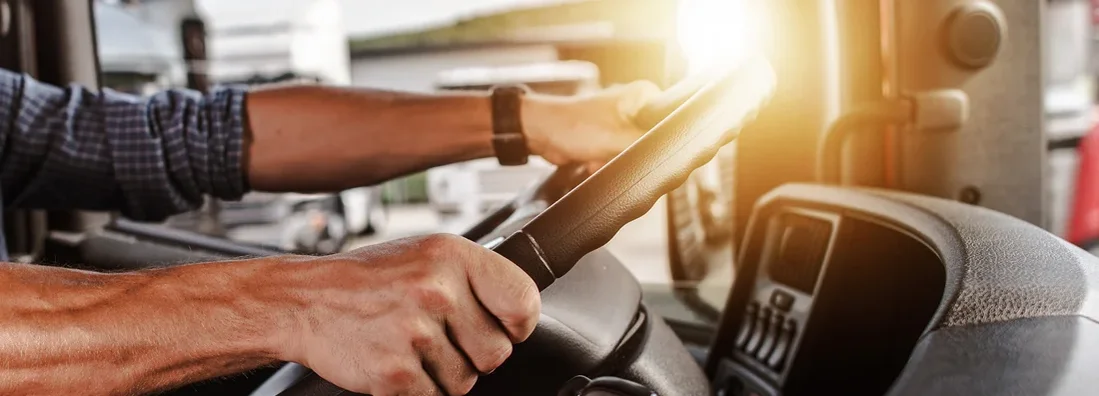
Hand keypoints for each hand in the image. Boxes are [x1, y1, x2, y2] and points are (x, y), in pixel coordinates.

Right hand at [274, 234, 539, 394]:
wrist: (305, 300)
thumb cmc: (371, 279)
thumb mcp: (427, 256)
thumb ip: (474, 279)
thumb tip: (520, 313)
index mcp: (452, 255)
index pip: (523, 300)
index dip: (518, 323)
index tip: (507, 327)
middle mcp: (436, 290)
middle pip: (497, 352)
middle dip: (474, 354)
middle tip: (441, 338)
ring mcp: (415, 333)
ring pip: (465, 381)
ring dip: (443, 374)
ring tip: (411, 345)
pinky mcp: (395, 372)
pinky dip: (417, 389)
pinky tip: (396, 361)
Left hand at [522, 81, 661, 168]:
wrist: (540, 133)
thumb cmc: (573, 127)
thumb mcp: (619, 140)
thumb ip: (650, 145)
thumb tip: (672, 152)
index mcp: (643, 95)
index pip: (670, 120)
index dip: (661, 140)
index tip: (643, 150)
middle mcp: (635, 104)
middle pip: (651, 139)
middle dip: (630, 154)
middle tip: (613, 153)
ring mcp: (621, 120)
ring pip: (634, 151)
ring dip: (616, 160)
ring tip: (599, 156)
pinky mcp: (609, 135)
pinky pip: (618, 155)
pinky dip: (606, 161)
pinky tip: (592, 159)